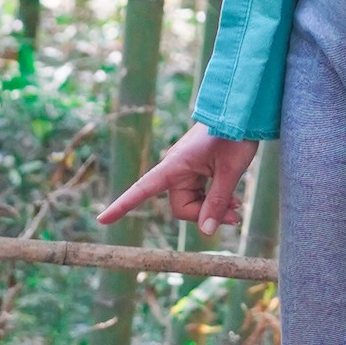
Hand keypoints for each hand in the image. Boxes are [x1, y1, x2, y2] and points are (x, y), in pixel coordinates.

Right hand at [98, 124, 257, 234]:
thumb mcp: (230, 171)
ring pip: (194, 202)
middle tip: (235, 217)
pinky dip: (216, 199)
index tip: (102, 220)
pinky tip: (235, 201)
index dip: (123, 205)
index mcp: (175, 165)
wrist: (243, 113)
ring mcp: (188, 169)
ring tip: (238, 210)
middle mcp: (177, 168)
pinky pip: (202, 193)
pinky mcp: (198, 169)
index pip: (143, 189)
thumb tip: (205, 232)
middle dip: (206, 215)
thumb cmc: (234, 136)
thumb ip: (217, 201)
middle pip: (182, 206)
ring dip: (214, 209)